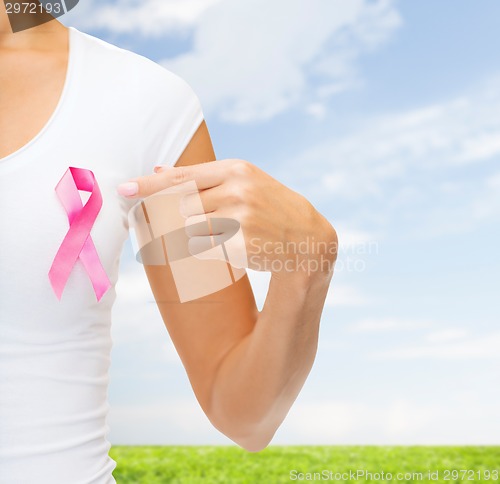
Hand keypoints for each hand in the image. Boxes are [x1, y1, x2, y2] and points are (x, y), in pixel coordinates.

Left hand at [117, 159, 336, 274]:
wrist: (307, 237)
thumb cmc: (270, 205)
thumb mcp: (245, 180)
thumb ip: (202, 176)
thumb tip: (160, 169)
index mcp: (236, 169)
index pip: (181, 177)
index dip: (149, 185)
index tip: (123, 189)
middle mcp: (237, 191)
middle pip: (181, 206)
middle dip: (174, 215)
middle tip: (186, 219)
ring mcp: (241, 219)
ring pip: (190, 230)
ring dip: (193, 234)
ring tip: (221, 233)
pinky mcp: (242, 246)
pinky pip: (205, 250)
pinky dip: (207, 250)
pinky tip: (230, 245)